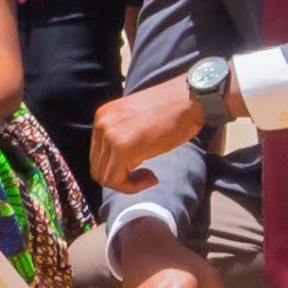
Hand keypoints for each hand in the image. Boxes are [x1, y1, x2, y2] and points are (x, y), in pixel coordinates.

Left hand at [91, 75, 206, 190]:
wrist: (189, 100)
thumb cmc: (172, 111)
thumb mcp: (137, 121)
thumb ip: (122, 135)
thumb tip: (117, 163)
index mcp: (103, 116)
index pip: (98, 155)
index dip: (117, 169)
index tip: (141, 168)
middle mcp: (101, 124)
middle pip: (98, 168)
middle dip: (121, 179)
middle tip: (146, 175)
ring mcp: (109, 135)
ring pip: (105, 178)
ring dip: (128, 184)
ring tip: (150, 176)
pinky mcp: (122, 148)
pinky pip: (116, 181)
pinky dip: (133, 187)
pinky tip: (152, 177)